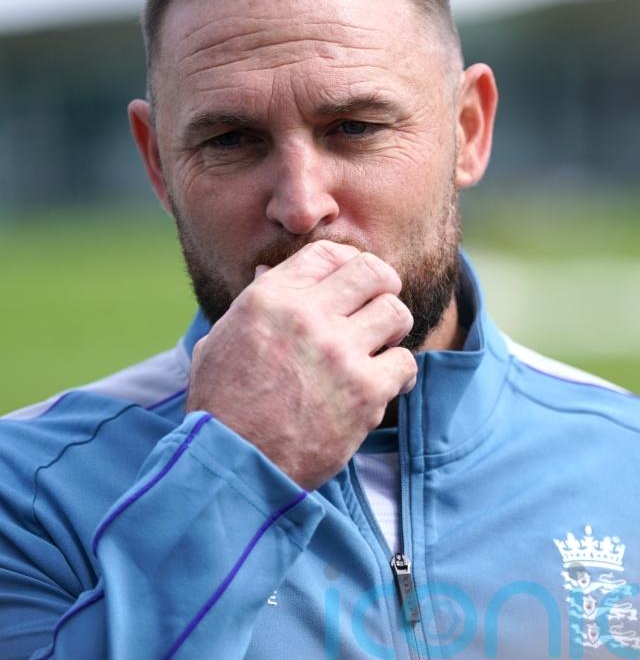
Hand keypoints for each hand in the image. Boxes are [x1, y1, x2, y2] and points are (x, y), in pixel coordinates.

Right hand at [186, 241, 416, 489]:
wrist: (233, 464)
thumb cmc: (221, 404)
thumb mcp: (221, 339)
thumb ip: (253, 303)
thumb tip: (270, 270)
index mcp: (270, 299)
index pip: (327, 253)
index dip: (348, 261)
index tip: (354, 280)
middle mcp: (307, 317)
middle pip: (372, 272)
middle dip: (382, 284)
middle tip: (378, 304)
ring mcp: (339, 353)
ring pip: (395, 312)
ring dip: (392, 327)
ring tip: (379, 345)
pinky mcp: (363, 393)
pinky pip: (404, 362)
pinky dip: (398, 372)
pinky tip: (383, 382)